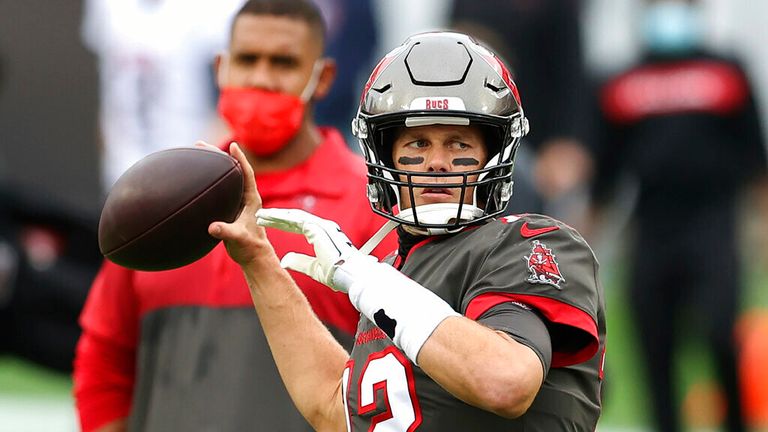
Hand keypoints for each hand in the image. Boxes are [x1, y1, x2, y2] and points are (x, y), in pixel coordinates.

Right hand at [208, 142, 276, 268]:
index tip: (233, 145)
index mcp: (252, 199)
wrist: (253, 256)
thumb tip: (212, 227)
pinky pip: (220, 190)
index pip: (247, 173)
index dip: (240, 158)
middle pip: (233, 170)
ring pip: (226, 179)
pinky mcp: (231, 208)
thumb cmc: (250, 247)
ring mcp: (238, 202)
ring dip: (213, 166)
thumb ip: (227, 232)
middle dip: (219, 156)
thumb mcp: (238, 239)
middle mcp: (245, 197)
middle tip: (200, 145)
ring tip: (196, 155)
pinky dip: (209, 182)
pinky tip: (195, 180)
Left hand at [256, 208, 363, 291]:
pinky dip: (282, 218)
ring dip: (276, 215)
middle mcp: (323, 227)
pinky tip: (269, 217)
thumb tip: (284, 260)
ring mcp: (321, 226)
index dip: (282, 224)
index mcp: (322, 235)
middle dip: (277, 217)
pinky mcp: (318, 228)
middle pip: (295, 218)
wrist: (351, 277)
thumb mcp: (313, 269)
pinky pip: (296, 220)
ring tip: (260, 215)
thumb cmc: (338, 275)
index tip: (268, 223)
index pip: (298, 225)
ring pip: (294, 216)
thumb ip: (299, 262)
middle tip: (260, 216)